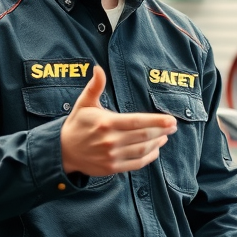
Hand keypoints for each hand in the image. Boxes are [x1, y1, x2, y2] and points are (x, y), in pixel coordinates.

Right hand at [60, 65, 176, 176]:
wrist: (63, 151)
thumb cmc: (77, 124)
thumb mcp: (84, 103)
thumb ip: (95, 87)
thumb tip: (98, 68)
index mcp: (106, 123)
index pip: (137, 121)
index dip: (156, 121)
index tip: (171, 119)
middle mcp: (110, 141)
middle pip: (144, 136)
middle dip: (162, 130)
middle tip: (173, 126)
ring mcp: (111, 156)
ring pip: (142, 150)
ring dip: (157, 143)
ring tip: (165, 135)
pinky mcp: (112, 168)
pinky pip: (136, 164)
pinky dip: (149, 157)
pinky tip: (155, 149)